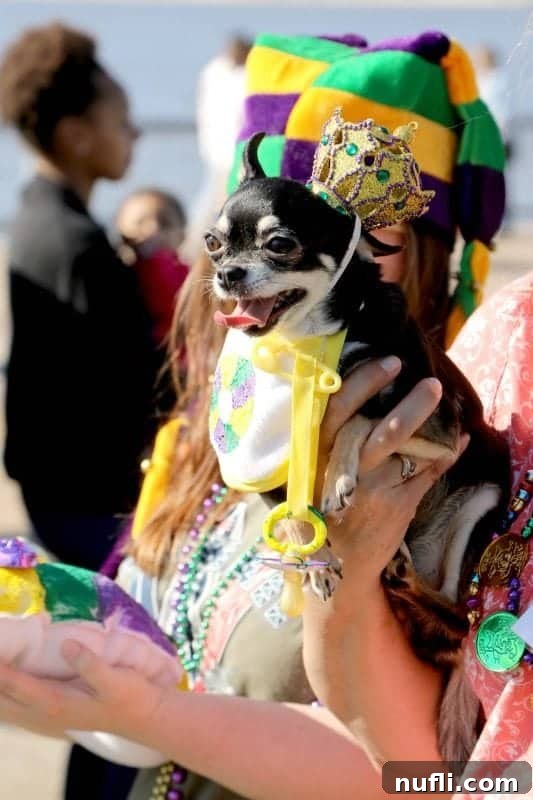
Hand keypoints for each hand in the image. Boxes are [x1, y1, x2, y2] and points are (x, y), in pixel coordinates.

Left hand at [0, 642, 168, 741]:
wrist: (145, 716)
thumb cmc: (131, 697)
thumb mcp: (117, 681)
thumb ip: (91, 665)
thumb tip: (67, 645)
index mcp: (57, 703)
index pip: (16, 686)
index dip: (0, 670)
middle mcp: (46, 712)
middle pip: (4, 700)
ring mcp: (48, 714)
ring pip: (8, 706)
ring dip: (1, 686)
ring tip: (3, 659)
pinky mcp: (54, 710)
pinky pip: (18, 704)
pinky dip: (9, 690)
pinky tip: (14, 671)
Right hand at [317, 357, 468, 584]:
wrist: (337, 560)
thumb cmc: (324, 503)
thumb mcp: (316, 467)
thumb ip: (334, 434)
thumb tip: (366, 388)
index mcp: (320, 452)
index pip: (339, 408)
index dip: (365, 381)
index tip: (391, 362)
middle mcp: (347, 469)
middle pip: (384, 429)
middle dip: (412, 404)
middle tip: (432, 382)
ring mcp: (374, 488)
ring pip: (409, 448)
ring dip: (432, 422)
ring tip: (444, 400)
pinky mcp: (398, 505)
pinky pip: (428, 471)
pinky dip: (447, 453)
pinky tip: (458, 439)